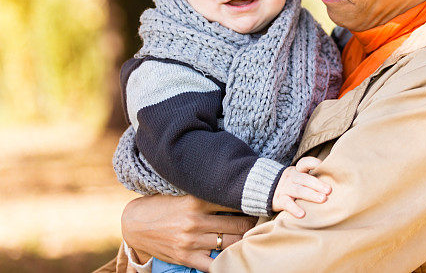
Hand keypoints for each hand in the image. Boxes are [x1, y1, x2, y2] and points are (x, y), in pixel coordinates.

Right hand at [121, 194, 256, 271]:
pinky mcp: (185, 257)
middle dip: (253, 223)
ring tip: (254, 236)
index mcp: (196, 200)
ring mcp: (190, 240)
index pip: (233, 201)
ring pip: (230, 243)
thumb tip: (236, 188)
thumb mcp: (185, 193)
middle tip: (264, 221)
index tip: (263, 202)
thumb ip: (208, 192)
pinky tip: (235, 256)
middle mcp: (195, 221)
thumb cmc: (164, 205)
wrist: (134, 224)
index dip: (251, 202)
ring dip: (244, 240)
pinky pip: (213, 264)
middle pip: (238, 224)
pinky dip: (226, 261)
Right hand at [272, 156, 331, 217]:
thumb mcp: (299, 177)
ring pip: (298, 190)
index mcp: (297, 170)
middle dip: (318, 184)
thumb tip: (336, 178)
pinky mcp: (279, 200)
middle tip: (329, 190)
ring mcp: (285, 188)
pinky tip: (302, 214)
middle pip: (305, 179)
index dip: (313, 163)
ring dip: (311, 195)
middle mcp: (292, 177)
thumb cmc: (291, 184)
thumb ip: (312, 177)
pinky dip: (294, 209)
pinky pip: (287, 204)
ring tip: (322, 199)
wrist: (265, 189)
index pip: (305, 163)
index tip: (323, 166)